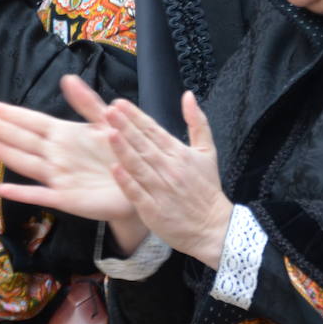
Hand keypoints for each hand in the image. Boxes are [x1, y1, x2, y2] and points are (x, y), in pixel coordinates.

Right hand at [0, 75, 141, 235]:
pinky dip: (20, 194)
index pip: (31, 121)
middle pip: (22, 139)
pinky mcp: (66, 198)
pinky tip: (0, 190)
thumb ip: (86, 103)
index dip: (9, 113)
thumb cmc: (121, 152)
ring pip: (25, 163)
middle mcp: (55, 154)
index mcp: (63, 134)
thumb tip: (67, 78)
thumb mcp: (106, 122)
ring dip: (3, 153)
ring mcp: (58, 176)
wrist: (139, 184)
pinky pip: (40, 195)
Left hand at [107, 92, 232, 269]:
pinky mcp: (154, 210)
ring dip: (124, 150)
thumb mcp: (207, 152)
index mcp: (179, 153)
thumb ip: (197, 122)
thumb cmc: (207, 189)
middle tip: (109, 111)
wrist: (213, 228)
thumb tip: (188, 95)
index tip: (119, 104)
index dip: (136, 116)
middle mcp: (170, 169)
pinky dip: (127, 182)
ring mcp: (161, 190)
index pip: (154, 131)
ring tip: (110, 133)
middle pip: (144, 145)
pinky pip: (138, 194)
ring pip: (140, 167)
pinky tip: (115, 169)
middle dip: (125, 127)